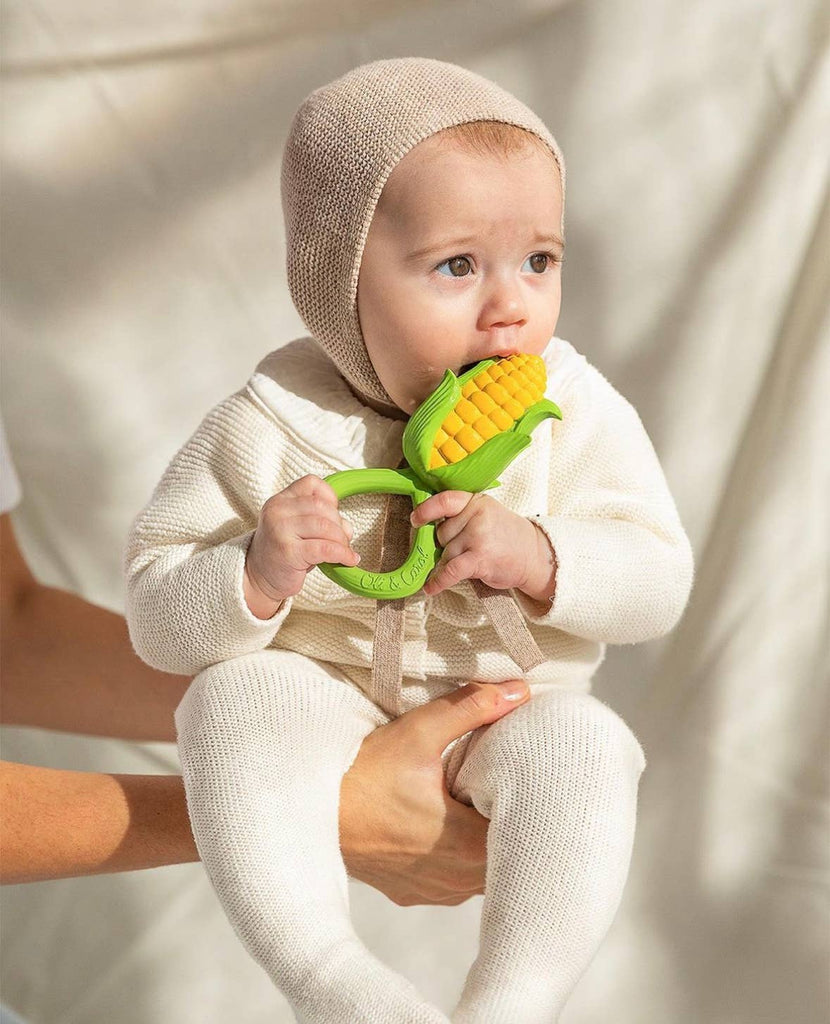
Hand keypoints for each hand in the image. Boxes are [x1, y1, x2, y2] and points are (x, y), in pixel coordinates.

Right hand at [244, 475, 358, 617]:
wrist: (259, 578)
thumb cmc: (283, 552)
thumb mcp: (297, 528)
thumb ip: (320, 520)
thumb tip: (347, 528)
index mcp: (280, 501)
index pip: (312, 483)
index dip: (330, 498)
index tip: (334, 516)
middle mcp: (277, 511)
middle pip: (322, 507)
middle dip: (339, 524)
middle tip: (343, 540)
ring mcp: (281, 530)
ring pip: (325, 526)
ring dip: (342, 540)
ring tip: (344, 551)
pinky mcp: (289, 552)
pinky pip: (325, 548)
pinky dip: (342, 554)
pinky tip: (348, 560)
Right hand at [339, 678, 530, 904]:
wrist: (305, 812)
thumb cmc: (361, 775)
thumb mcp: (420, 732)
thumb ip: (473, 709)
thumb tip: (520, 691)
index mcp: (467, 846)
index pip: (525, 835)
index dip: (534, 807)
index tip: (531, 779)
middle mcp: (454, 880)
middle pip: (507, 856)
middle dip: (510, 822)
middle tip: (509, 784)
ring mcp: (431, 891)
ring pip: (480, 873)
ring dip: (484, 843)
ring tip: (480, 805)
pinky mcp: (410, 893)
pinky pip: (452, 882)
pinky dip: (457, 858)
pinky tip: (448, 826)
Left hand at [410, 491, 554, 600]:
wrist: (533, 555)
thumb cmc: (505, 536)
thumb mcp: (486, 514)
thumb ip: (461, 516)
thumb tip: (426, 529)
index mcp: (476, 501)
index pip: (444, 501)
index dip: (426, 510)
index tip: (415, 520)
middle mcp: (478, 515)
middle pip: (441, 533)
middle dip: (446, 545)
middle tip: (467, 549)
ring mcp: (479, 536)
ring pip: (445, 553)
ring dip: (450, 563)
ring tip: (468, 563)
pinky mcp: (480, 558)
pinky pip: (451, 570)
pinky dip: (438, 581)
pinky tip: (430, 588)